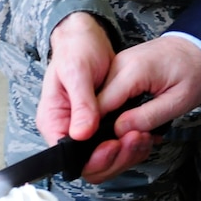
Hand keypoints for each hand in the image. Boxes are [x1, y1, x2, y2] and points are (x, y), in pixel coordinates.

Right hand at [38, 13, 150, 181]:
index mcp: (54, 120)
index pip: (68, 156)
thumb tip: (81, 135)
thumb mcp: (77, 73)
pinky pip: (116, 146)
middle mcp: (68, 130)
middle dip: (116, 158)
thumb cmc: (75, 49)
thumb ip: (81, 105)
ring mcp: (86, 129)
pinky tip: (146, 133)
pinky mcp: (102, 125)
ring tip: (145, 135)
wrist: (85, 36)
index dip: (94, 158)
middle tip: (137, 139)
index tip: (115, 146)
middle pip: (90, 164)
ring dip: (128, 153)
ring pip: (106, 159)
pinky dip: (132, 145)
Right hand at [79, 35, 200, 180]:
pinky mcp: (120, 72)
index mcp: (132, 71)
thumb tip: (120, 130)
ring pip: (102, 104)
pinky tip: (137, 123)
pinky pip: (111, 97)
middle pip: (97, 106)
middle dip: (111, 130)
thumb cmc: (194, 71)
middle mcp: (119, 66)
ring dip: (117, 123)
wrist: (198, 47)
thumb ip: (148, 117)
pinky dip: (121, 113)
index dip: (102, 131)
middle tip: (135, 143)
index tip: (115, 147)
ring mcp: (117, 68)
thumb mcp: (178, 100)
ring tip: (140, 134)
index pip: (100, 106)